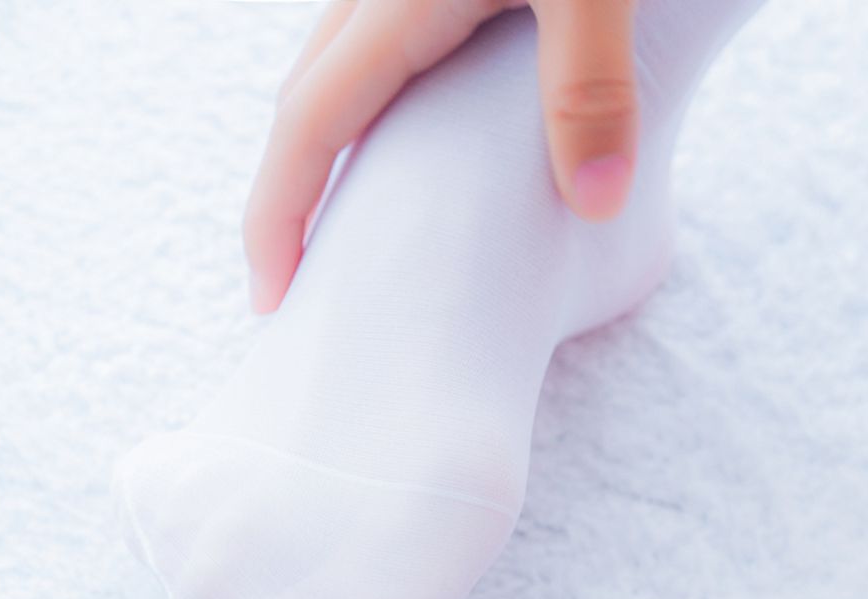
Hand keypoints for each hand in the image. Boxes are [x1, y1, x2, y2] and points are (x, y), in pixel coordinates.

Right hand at [244, 0, 638, 312]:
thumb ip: (591, 88)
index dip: (281, 215)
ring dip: (348, 141)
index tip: (273, 298)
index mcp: (400, 1)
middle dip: (296, 190)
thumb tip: (594, 204)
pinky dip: (398, 100)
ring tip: (370, 221)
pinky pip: (401, 40)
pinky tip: (448, 134)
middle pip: (313, 96)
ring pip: (352, 65)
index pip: (310, 123)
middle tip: (308, 277)